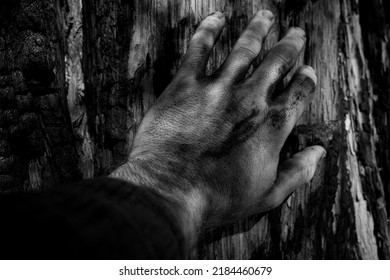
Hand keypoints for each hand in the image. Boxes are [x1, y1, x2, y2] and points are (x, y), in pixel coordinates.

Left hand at [111, 10, 324, 250]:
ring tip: (265, 16)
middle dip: (290, 45)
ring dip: (258, 29)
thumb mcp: (267, 194)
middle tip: (296, 34)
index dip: (306, 79)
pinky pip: (199, 48)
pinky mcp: (186, 85)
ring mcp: (219, 88)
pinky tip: (216, 20)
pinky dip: (208, 30)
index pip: (299, 92)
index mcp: (272, 125)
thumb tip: (318, 153)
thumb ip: (297, 172)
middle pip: (277, 63)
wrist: (171, 192)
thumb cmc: (218, 198)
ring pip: (245, 48)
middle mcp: (251, 100)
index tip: (307, 70)